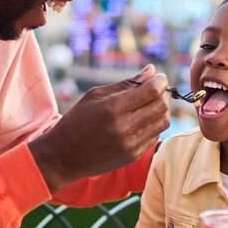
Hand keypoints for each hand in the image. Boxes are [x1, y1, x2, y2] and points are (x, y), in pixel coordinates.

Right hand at [30, 64, 169, 191]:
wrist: (64, 156)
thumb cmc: (77, 120)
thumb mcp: (95, 95)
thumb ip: (126, 83)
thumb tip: (152, 70)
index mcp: (112, 109)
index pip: (151, 91)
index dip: (161, 81)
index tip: (160, 77)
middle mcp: (124, 128)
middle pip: (161, 106)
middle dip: (163, 93)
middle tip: (157, 89)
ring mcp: (130, 145)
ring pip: (163, 122)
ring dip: (162, 109)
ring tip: (151, 103)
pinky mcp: (133, 156)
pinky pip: (155, 135)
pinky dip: (154, 124)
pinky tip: (143, 119)